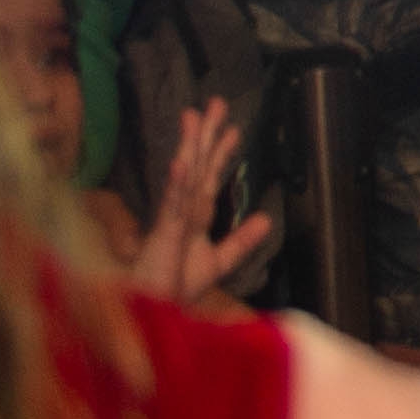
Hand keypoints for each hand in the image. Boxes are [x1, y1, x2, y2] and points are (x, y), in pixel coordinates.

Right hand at [122, 101, 276, 308]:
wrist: (151, 316)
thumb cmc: (175, 289)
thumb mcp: (217, 262)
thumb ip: (241, 241)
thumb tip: (268, 218)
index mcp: (193, 218)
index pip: (209, 178)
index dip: (220, 152)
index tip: (234, 127)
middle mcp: (181, 213)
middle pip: (196, 168)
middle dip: (206, 136)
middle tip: (216, 102)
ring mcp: (170, 223)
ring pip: (183, 179)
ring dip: (190, 147)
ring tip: (194, 116)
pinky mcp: (162, 238)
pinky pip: (171, 209)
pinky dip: (177, 186)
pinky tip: (181, 164)